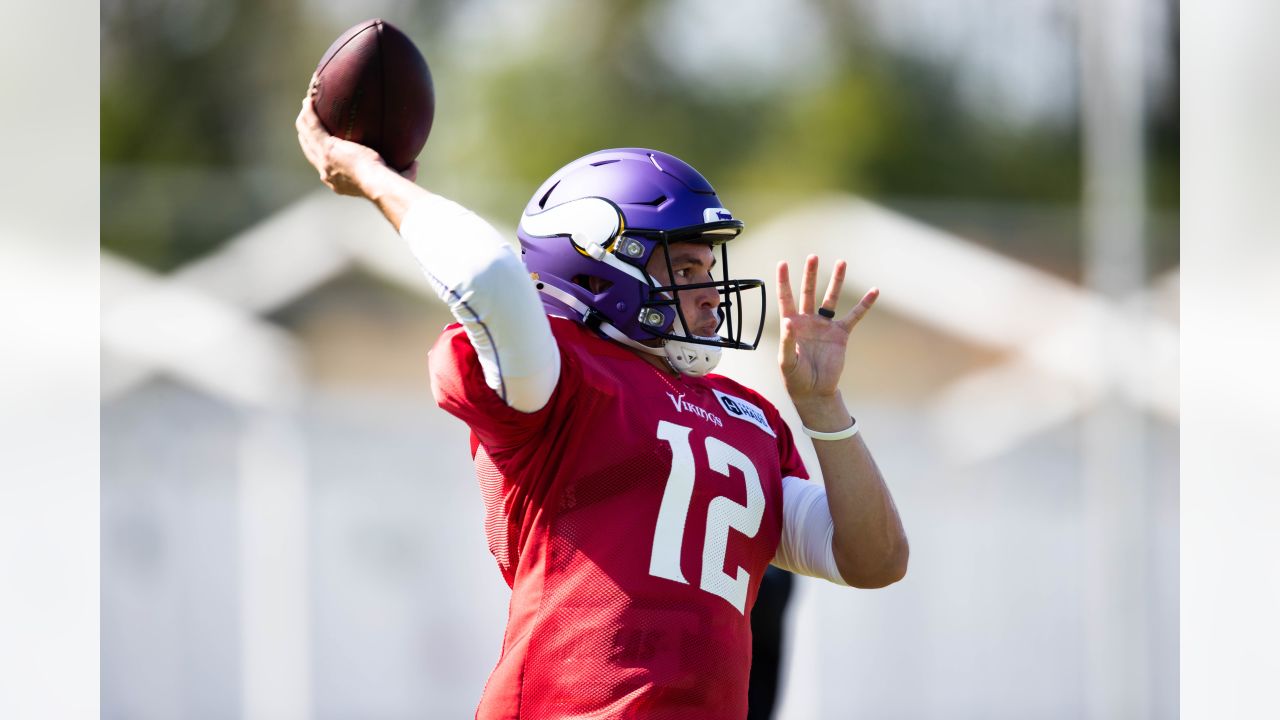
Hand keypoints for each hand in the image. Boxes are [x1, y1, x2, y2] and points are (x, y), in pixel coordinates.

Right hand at [295, 76, 417, 193]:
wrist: (378, 184)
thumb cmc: (390, 184)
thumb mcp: (397, 177)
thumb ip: (405, 171)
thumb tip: (414, 164)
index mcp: (338, 179)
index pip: (325, 164)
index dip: (321, 150)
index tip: (325, 137)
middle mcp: (325, 170)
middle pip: (310, 147)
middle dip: (308, 131)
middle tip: (311, 115)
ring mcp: (322, 158)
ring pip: (306, 133)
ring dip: (305, 117)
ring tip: (308, 102)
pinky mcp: (325, 147)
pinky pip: (311, 124)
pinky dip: (309, 111)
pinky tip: (310, 97)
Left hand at [775, 255, 877, 408]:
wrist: (815, 391)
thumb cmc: (795, 377)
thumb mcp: (786, 361)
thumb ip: (786, 342)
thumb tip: (788, 322)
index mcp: (792, 324)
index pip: (786, 298)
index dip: (783, 281)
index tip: (782, 263)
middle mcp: (808, 320)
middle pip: (808, 291)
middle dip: (810, 274)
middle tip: (813, 256)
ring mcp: (825, 326)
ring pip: (830, 298)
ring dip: (836, 281)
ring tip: (842, 262)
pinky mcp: (841, 334)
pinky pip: (854, 316)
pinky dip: (864, 304)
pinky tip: (874, 291)